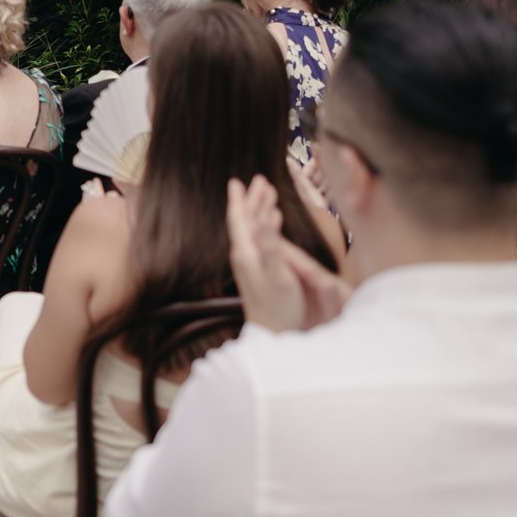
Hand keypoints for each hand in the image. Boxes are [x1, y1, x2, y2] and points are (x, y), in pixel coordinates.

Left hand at [226, 176, 350, 332]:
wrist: (273, 335)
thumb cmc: (279, 307)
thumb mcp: (278, 274)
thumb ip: (272, 244)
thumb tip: (269, 215)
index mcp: (245, 253)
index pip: (239, 219)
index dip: (239, 199)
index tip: (238, 181)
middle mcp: (243, 256)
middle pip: (244, 221)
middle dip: (252, 200)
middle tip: (261, 180)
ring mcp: (249, 264)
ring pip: (251, 230)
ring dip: (259, 211)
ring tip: (267, 195)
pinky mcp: (256, 272)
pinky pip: (257, 240)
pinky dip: (264, 227)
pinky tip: (270, 227)